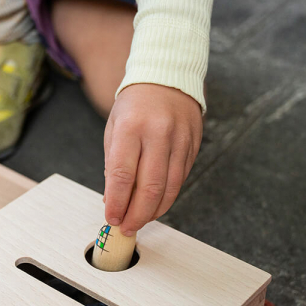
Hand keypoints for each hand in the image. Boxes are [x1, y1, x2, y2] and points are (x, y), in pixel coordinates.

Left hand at [103, 84, 202, 235]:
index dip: (117, 202)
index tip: (111, 218)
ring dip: (154, 211)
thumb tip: (112, 200)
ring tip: (140, 221)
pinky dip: (167, 198)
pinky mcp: (193, 146)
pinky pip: (181, 180)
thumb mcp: (114, 128)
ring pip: (169, 188)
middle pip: (149, 187)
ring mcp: (179, 140)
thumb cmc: (134, 105)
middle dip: (136, 214)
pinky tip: (155, 205)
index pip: (121, 175)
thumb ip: (113, 164)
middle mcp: (158, 133)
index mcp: (131, 127)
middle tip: (126, 227)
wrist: (166, 77)